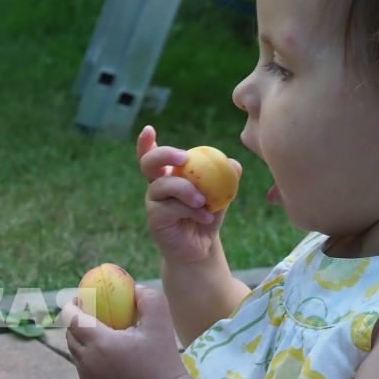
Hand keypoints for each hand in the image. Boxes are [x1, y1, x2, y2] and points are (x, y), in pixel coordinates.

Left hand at [62, 284, 188, 378]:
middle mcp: (87, 360)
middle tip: (87, 309)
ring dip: (79, 336)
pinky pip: (81, 364)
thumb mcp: (161, 322)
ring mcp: (88, 376)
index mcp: (99, 343)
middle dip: (74, 319)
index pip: (71, 318)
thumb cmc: (163, 360)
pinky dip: (86, 352)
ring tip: (95, 327)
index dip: (70, 304)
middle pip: (69, 333)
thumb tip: (135, 287)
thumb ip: (148, 298)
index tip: (80, 296)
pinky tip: (102, 348)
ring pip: (73, 349)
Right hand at [138, 124, 238, 266]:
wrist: (201, 248)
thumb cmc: (207, 217)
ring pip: (162, 185)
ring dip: (186, 190)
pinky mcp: (155, 219)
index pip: (152, 155)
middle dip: (163, 156)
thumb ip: (225, 178)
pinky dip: (193, 211)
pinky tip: (207, 217)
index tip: (149, 129)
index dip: (146, 142)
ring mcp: (153, 203)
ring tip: (204, 202)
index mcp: (169, 175)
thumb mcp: (221, 195)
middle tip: (184, 158)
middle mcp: (157, 186)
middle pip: (148, 163)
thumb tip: (232, 163)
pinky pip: (171, 208)